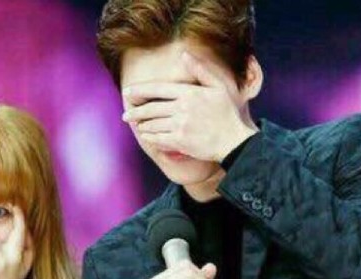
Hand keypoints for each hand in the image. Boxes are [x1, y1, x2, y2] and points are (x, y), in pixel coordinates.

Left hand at [122, 51, 256, 162]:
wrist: (235, 141)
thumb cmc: (227, 113)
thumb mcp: (218, 87)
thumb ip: (201, 70)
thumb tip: (184, 54)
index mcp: (189, 92)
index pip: (157, 89)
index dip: (139, 91)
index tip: (127, 93)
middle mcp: (182, 108)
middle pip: (150, 108)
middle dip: (135, 112)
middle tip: (125, 115)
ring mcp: (180, 125)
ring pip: (152, 124)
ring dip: (142, 125)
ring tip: (137, 125)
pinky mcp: (180, 141)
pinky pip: (158, 138)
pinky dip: (149, 137)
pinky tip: (146, 136)